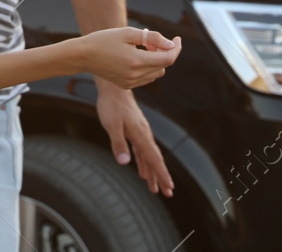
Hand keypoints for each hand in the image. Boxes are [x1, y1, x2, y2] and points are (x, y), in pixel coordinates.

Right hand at [76, 27, 180, 89]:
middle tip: (152, 41)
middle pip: (163, 66)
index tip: (178, 39)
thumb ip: (152, 37)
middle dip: (164, 52)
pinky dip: (148, 68)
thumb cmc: (104, 40)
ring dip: (156, 61)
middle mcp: (135, 75)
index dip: (176, 48)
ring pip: (156, 74)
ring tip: (143, 48)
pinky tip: (136, 57)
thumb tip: (170, 44)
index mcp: (137, 61)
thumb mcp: (128, 32)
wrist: (83, 56)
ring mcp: (131, 83)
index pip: (168, 58)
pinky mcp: (126, 85)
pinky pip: (146, 78)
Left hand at [96, 81, 174, 195]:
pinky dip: (144, 163)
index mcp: (140, 134)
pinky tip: (143, 172)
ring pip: (149, 157)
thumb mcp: (111, 125)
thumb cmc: (111, 105)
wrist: (114, 87)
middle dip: (161, 176)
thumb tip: (125, 163)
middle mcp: (144, 134)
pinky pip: (142, 151)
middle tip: (168, 193)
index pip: (153, 158)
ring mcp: (141, 133)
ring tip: (155, 188)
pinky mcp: (135, 131)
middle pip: (155, 159)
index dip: (161, 174)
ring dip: (152, 172)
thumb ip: (118, 143)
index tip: (169, 187)